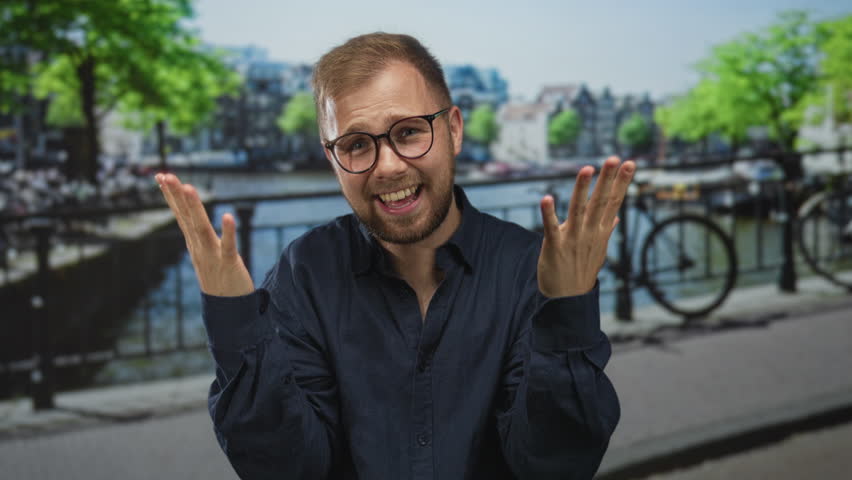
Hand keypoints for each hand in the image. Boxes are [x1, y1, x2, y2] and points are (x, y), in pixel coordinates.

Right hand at [156, 173, 254, 296]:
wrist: (227, 309)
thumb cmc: (219, 279)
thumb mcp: (204, 254)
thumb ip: (198, 236)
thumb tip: (190, 219)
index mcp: (194, 243)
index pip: (181, 216)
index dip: (171, 196)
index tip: (161, 176)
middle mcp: (199, 247)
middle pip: (186, 218)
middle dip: (176, 196)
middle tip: (166, 175)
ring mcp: (212, 255)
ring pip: (201, 228)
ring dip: (195, 208)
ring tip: (189, 187)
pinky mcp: (229, 263)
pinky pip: (228, 246)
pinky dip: (228, 231)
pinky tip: (228, 216)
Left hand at [537, 157, 635, 297]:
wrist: (567, 300)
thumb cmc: (581, 270)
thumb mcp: (598, 250)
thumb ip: (606, 230)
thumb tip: (617, 217)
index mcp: (600, 231)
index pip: (613, 202)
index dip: (621, 182)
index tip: (629, 163)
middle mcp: (589, 233)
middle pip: (600, 202)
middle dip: (607, 180)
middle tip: (614, 158)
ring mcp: (573, 239)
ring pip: (578, 210)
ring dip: (582, 189)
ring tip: (587, 168)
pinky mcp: (554, 247)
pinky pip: (551, 228)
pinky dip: (548, 214)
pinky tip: (546, 198)